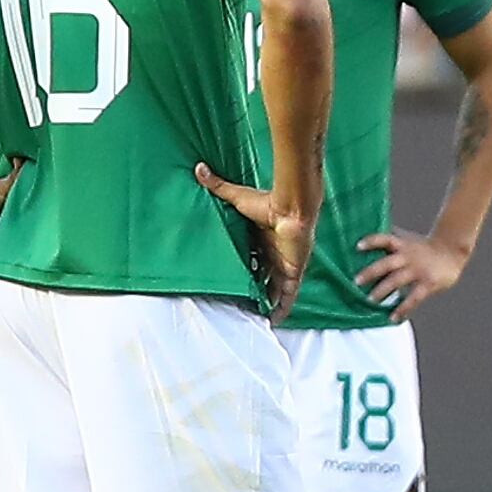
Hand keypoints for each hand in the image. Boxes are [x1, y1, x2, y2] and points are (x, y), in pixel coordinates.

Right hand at [197, 162, 317, 319]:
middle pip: (261, 276)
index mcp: (260, 240)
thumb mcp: (238, 197)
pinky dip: (282, 309)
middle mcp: (272, 254)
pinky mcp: (292, 272)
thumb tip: (198, 168)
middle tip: (236, 304)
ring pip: (273, 289)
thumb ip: (218, 186)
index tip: (230, 280)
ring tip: (251, 319)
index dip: (242, 269)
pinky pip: (287, 296)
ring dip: (265, 302)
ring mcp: (283, 264)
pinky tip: (274, 323)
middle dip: (252, 290)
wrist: (292, 208)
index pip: (250, 258)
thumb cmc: (267, 202)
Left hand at [355, 227, 471, 317]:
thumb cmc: (424, 247)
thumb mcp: (408, 240)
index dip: (372, 241)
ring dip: (382, 291)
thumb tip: (366, 234)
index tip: (358, 247)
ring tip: (370, 301)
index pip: (385, 239)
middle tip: (356, 282)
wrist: (453, 251)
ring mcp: (419, 270)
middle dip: (371, 272)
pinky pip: (414, 298)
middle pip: (387, 263)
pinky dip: (403, 308)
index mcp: (403, 245)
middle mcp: (409, 256)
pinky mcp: (429, 283)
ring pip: (397, 281)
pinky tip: (393, 318)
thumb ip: (391, 241)